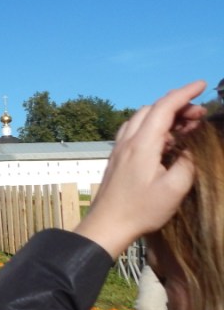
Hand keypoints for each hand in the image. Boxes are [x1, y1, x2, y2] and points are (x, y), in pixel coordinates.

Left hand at [74, 80, 206, 257]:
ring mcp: (120, 149)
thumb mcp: (174, 189)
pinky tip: (166, 139)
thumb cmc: (141, 210)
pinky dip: (152, 126)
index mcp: (142, 145)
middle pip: (152, 110)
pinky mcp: (117, 158)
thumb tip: (189, 149)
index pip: (164, 108)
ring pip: (141, 119)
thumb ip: (187, 163)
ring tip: (187, 125)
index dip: (184, 93)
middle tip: (200, 114)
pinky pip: (135, 131)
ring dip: (164, 115)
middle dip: (177, 104)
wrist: (107, 225)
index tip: (201, 85)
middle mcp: (127, 142)